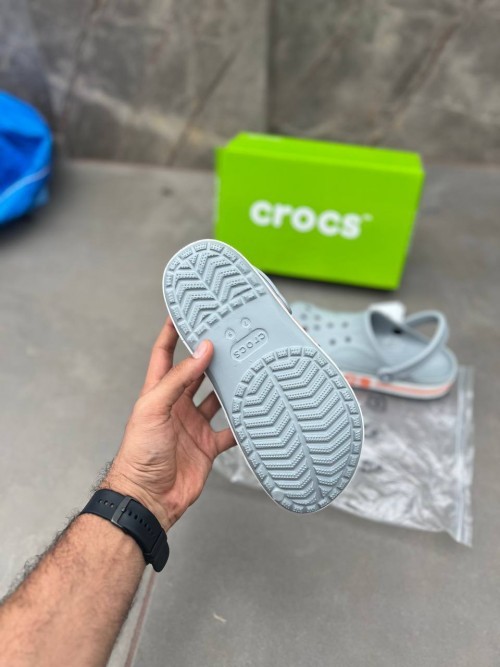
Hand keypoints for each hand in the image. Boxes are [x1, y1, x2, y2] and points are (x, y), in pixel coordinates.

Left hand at [103, 318, 234, 531]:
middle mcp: (176, 406)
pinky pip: (229, 431)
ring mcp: (193, 425)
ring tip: (246, 369)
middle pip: (196, 373)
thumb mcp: (155, 408)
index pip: (165, 354)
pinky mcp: (207, 446)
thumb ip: (180, 379)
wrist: (148, 498)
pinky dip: (241, 424)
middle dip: (209, 357)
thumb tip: (201, 350)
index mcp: (158, 392)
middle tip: (228, 338)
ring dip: (229, 387)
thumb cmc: (139, 455)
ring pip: (216, 399)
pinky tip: (253, 413)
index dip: (172, 332)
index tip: (185, 312)